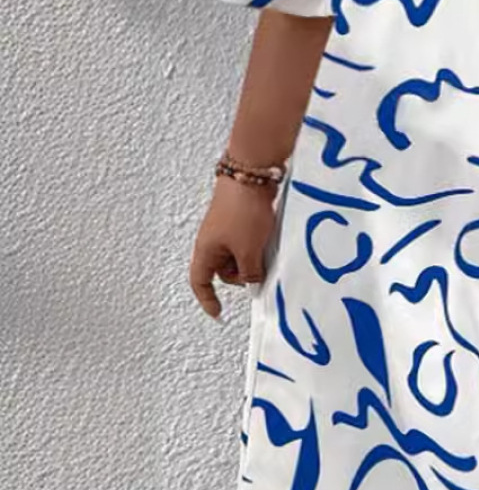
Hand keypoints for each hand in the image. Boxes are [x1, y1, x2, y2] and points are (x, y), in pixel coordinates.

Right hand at [189, 176, 277, 319]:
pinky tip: (268, 238)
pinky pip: (247, 242)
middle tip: (258, 268)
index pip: (200, 282)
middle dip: (241, 275)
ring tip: (263, 246)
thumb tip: (253, 283)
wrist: (251, 176)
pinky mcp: (239, 220)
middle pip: (224, 271)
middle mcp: (211, 241)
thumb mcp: (248, 250)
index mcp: (205, 250)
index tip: (218, 312)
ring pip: (238, 256)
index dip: (207, 299)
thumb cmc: (242, 211)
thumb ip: (250, 272)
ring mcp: (225, 229)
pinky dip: (257, 246)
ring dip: (251, 259)